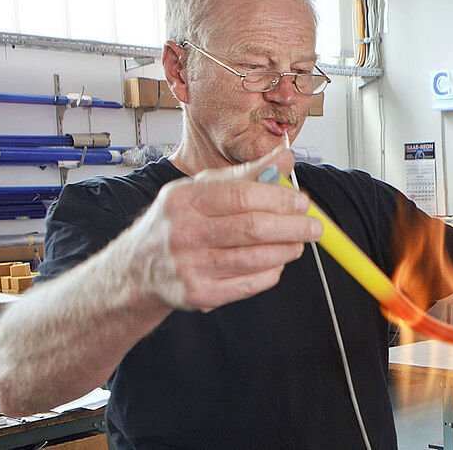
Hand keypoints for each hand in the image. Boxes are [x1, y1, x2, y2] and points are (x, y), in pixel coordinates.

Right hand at [128, 147, 321, 310]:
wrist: (138, 269)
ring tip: (299, 243)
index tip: (303, 201)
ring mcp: (189, 266)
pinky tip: (276, 262)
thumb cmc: (180, 221)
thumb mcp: (203, 189)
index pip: (242, 195)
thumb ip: (247, 174)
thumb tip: (285, 158)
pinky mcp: (199, 294)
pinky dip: (271, 272)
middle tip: (314, 226)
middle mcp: (184, 232)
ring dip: (287, 250)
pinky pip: (249, 284)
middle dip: (293, 227)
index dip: (279, 198)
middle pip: (253, 228)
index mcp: (185, 199)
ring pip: (255, 259)